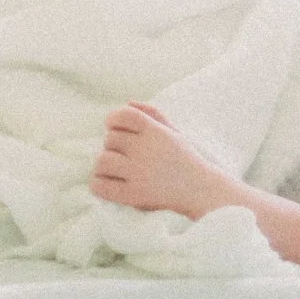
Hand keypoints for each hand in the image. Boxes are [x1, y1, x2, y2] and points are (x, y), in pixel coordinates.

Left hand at [92, 102, 236, 218]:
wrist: (201, 191)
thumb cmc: (185, 159)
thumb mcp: (173, 131)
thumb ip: (152, 114)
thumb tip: (127, 102)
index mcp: (156, 132)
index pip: (123, 115)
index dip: (113, 118)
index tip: (113, 126)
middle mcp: (146, 150)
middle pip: (110, 139)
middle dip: (113, 144)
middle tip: (124, 153)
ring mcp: (139, 174)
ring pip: (103, 160)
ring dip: (105, 164)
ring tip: (115, 169)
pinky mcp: (134, 196)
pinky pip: (101, 185)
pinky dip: (98, 183)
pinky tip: (107, 183)